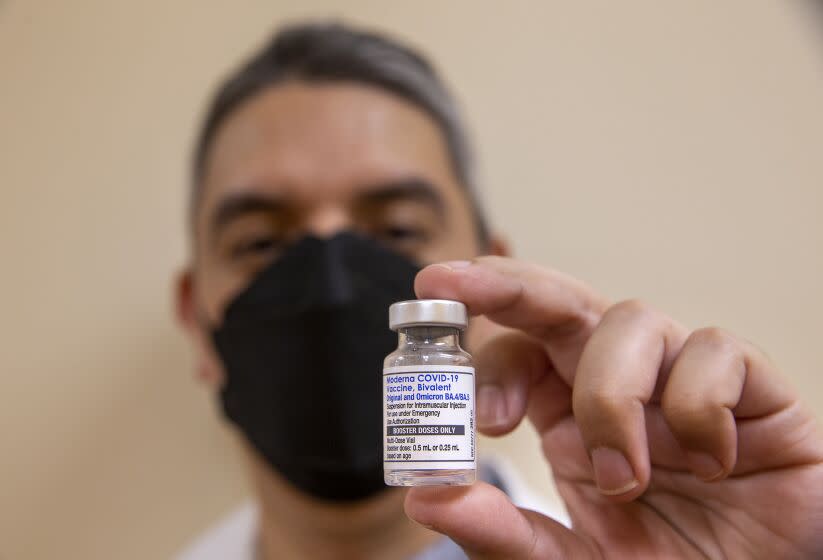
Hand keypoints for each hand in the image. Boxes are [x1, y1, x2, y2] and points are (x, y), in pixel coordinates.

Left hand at [405, 257, 822, 558]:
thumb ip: (504, 534)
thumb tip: (425, 498)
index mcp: (566, 413)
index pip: (516, 350)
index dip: (486, 359)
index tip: (477, 415)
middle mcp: (618, 381)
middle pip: (560, 300)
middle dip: (507, 284)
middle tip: (454, 283)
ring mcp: (680, 378)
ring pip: (632, 319)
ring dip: (612, 396)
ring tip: (623, 481)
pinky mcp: (751, 390)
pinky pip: (716, 352)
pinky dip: (698, 405)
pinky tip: (710, 464)